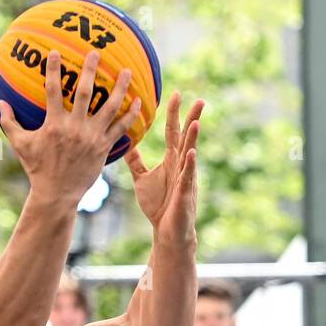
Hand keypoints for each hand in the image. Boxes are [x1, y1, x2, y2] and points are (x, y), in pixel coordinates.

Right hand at [0, 50, 141, 202]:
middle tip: (96, 52)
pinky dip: (130, 115)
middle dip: (90, 70)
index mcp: (53, 124)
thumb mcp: (20, 145)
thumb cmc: (37, 168)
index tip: (55, 52)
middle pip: (84, 92)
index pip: (52, 90)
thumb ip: (10, 123)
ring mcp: (91, 137)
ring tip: (128, 71)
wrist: (56, 194)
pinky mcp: (103, 148)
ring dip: (120, 88)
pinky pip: (120, 128)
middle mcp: (74, 128)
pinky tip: (139, 102)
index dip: (53, 69)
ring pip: (109, 107)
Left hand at [125, 93, 202, 242]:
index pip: (173, 132)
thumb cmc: (158, 205)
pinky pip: (187, 177)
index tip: (176, 93)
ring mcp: (185, 179)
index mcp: (171, 160)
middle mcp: (180, 165)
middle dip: (192, 119)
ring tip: (196, 122)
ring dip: (193, 139)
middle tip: (199, 99)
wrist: (167, 231)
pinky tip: (191, 154)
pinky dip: (189, 166)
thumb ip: (136, 162)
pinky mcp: (184, 194)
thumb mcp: (143, 179)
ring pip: (190, 155)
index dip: (174, 113)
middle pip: (186, 138)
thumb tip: (127, 145)